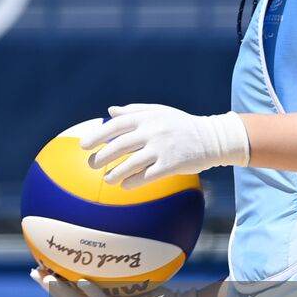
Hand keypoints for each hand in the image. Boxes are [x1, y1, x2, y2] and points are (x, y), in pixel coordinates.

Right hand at [29, 265, 222, 296]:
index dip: (51, 281)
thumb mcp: (139, 268)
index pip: (70, 292)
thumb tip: (119, 225)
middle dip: (48, 286)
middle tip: (34, 271)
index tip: (38, 266)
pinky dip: (92, 293)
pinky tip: (83, 281)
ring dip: (61, 293)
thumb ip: (126, 253)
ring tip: (48, 279)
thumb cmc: (161, 288)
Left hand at [80, 103, 249, 189]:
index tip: (84, 145)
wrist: (212, 138)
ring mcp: (162, 148)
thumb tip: (110, 111)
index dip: (98, 136)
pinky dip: (132, 182)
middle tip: (91, 164)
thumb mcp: (159, 112)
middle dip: (102, 156)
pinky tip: (125, 185)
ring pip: (131, 163)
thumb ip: (134, 111)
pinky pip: (146, 176)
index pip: (116, 125)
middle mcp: (153, 131)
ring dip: (115, 173)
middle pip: (120, 145)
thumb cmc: (181, 125)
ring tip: (107, 179)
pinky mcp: (171, 165)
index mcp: (148, 117)